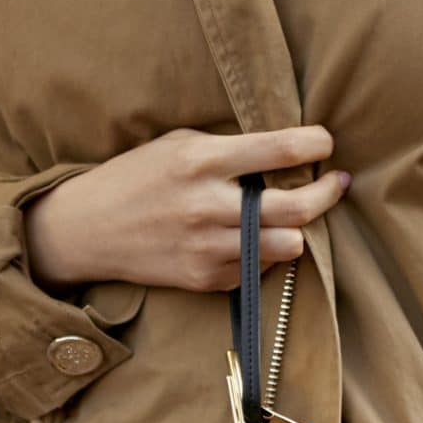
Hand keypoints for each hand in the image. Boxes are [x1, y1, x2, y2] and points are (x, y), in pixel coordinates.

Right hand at [22, 125, 349, 292]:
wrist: (87, 230)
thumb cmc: (135, 177)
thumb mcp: (177, 144)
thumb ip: (228, 148)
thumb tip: (285, 153)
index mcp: (201, 160)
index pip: (279, 150)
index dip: (316, 145)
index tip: (326, 144)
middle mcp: (208, 205)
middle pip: (297, 208)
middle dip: (327, 193)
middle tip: (335, 184)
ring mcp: (207, 247)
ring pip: (288, 246)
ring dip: (298, 230)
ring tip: (292, 216)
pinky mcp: (204, 278)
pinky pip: (259, 269)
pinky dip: (265, 254)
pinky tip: (253, 239)